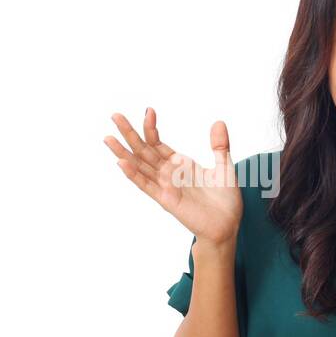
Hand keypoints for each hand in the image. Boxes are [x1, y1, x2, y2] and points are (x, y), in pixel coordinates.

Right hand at [104, 108, 243, 247]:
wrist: (227, 226)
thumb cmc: (225, 201)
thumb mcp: (224, 167)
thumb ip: (219, 145)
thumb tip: (218, 122)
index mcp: (180, 165)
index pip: (158, 143)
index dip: (151, 128)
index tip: (148, 111)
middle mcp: (168, 174)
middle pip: (143, 151)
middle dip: (129, 133)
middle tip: (114, 115)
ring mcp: (165, 186)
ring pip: (139, 166)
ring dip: (123, 153)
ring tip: (108, 138)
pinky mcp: (166, 200)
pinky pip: (146, 185)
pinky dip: (133, 174)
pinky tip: (122, 162)